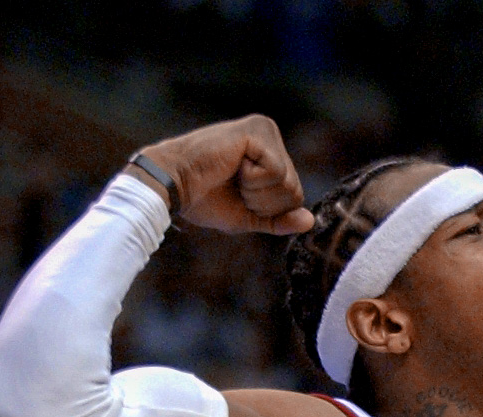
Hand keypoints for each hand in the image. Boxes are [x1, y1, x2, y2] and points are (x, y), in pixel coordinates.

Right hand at [135, 114, 314, 234]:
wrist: (172, 186)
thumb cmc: (203, 199)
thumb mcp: (248, 216)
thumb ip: (278, 219)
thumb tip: (311, 221)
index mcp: (270, 152)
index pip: (294, 195)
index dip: (267, 209)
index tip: (237, 195)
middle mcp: (270, 135)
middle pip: (295, 191)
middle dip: (264, 203)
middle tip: (233, 185)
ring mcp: (265, 130)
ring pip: (288, 184)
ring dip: (256, 193)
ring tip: (231, 175)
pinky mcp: (257, 131)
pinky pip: (276, 173)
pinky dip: (253, 181)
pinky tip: (232, 167)